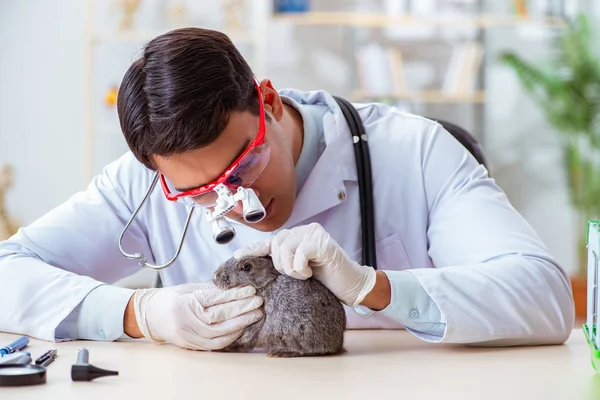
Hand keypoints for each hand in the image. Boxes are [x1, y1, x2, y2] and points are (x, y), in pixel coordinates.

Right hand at [131, 282, 263, 350]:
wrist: (149, 315)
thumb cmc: (172, 298)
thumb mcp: (190, 288)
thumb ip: (212, 289)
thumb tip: (237, 287)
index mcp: (186, 302)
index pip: (215, 299)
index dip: (235, 295)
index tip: (251, 289)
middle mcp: (186, 320)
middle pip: (220, 316)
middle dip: (243, 309)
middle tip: (259, 302)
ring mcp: (188, 335)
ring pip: (220, 332)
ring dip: (241, 323)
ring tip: (256, 314)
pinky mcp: (191, 345)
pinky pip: (216, 344)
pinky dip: (232, 336)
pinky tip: (243, 327)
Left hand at [234, 223, 376, 306]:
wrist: (350, 285)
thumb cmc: (326, 280)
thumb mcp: (299, 270)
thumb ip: (283, 262)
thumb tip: (256, 264)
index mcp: (298, 236)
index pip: (271, 241)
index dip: (253, 249)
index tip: (237, 256)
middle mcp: (305, 230)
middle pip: (276, 244)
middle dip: (280, 265)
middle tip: (297, 275)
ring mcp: (314, 233)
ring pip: (285, 248)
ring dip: (290, 268)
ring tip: (304, 275)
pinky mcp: (322, 242)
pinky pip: (299, 254)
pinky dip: (301, 268)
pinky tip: (311, 272)